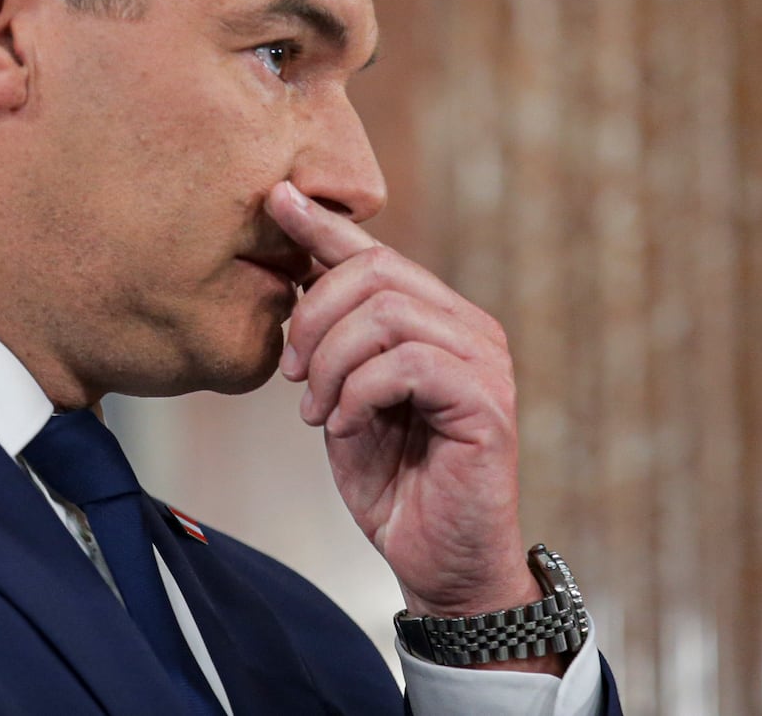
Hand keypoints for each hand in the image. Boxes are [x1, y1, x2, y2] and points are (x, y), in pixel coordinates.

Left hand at [265, 180, 545, 629]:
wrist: (438, 561)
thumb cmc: (393, 479)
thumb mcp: (345, 394)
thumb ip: (333, 339)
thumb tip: (290, 269)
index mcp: (438, 318)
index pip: (376, 252)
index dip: (322, 224)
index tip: (274, 199)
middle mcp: (470, 328)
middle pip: (376, 270)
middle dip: (314, 315)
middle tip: (293, 374)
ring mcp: (485, 363)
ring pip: (389, 313)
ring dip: (332, 361)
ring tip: (317, 410)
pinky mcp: (487, 404)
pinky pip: (409, 363)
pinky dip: (358, 392)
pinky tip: (344, 425)